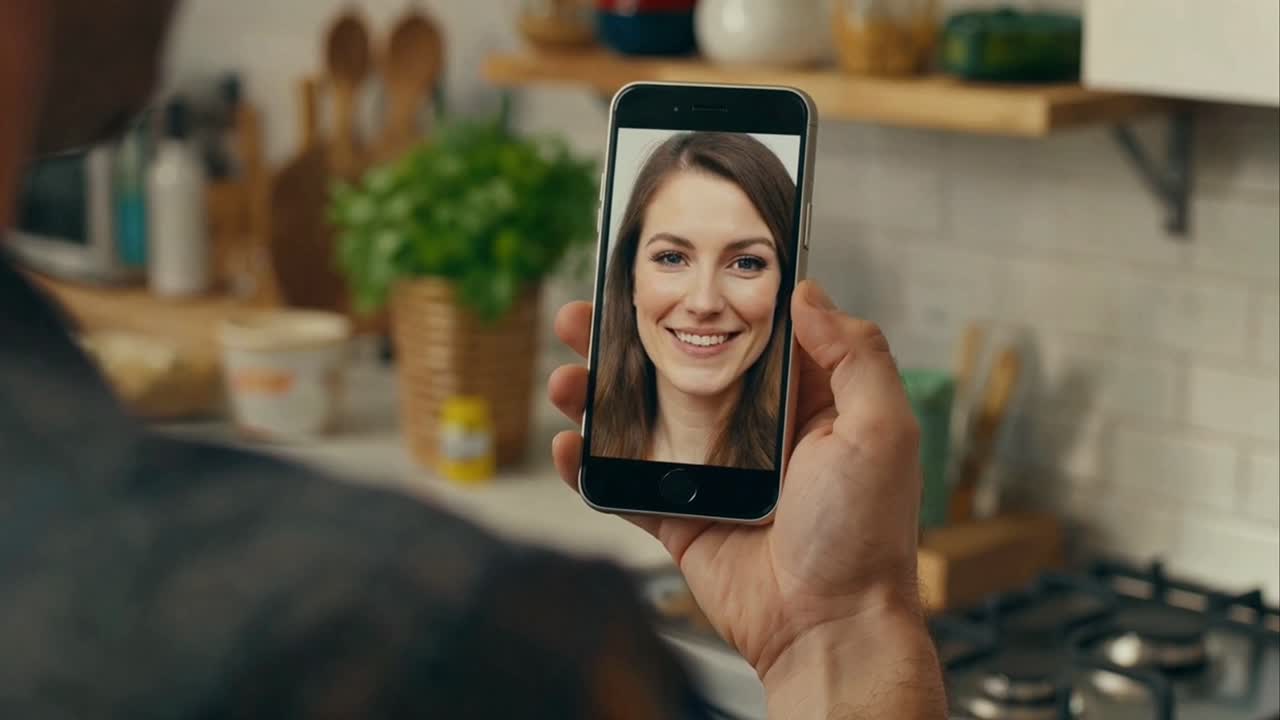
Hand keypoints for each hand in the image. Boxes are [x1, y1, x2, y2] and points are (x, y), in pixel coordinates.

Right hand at [547, 280, 941, 713]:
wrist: (829, 626)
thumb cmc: (865, 533)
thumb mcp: (880, 430)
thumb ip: (855, 355)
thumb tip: (806, 292)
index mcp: (802, 401)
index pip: (744, 334)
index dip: (702, 303)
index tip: (663, 275)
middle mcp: (752, 430)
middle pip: (676, 369)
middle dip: (625, 342)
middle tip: (585, 316)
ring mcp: (710, 473)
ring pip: (640, 420)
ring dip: (595, 397)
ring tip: (565, 379)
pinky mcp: (680, 517)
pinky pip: (625, 484)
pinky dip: (589, 467)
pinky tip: (567, 446)